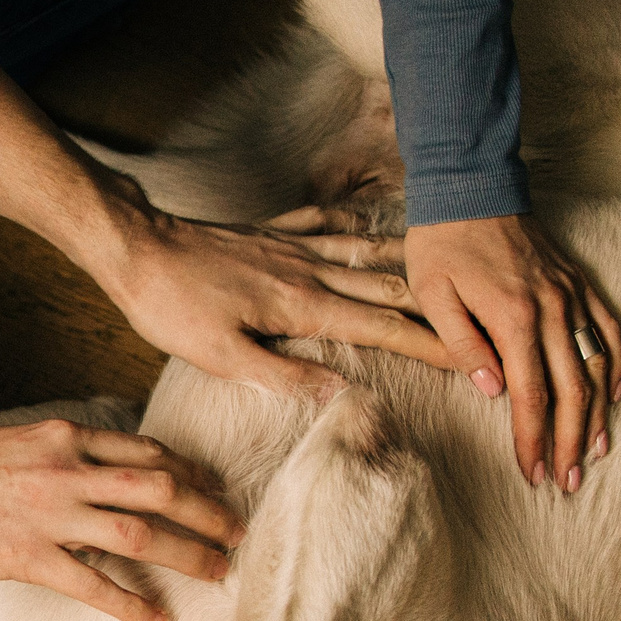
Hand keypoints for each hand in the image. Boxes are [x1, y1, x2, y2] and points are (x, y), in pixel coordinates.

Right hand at [0, 419, 243, 620]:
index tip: (213, 490)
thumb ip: (55, 459)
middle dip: (209, 512)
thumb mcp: (10, 443)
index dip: (191, 472)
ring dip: (189, 555)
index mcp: (63, 437)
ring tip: (218, 572)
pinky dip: (134, 604)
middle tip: (238, 534)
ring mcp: (49, 513)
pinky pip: (95, 583)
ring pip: (142, 533)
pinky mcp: (26, 555)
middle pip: (162, 486)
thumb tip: (87, 485)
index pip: (146, 450)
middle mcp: (67, 469)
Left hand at [72, 172, 453, 398]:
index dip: (433, 345)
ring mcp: (292, 247)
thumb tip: (342, 396)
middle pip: (390, 288)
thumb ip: (283, 376)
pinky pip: (326, 225)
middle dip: (441, 308)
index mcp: (303, 305)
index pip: (383, 328)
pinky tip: (370, 227)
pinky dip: (357, 227)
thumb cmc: (171, 307)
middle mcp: (309, 270)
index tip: (476, 360)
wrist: (136, 248)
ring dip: (411, 264)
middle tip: (483, 321)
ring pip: (368, 253)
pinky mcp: (271, 233)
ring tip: (450, 269)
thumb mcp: (221, 356)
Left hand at [404, 213, 620, 491]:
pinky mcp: (576, 283)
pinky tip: (616, 394)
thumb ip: (463, 346)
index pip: (529, 394)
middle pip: (570, 389)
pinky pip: (608, 328)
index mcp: (513, 317)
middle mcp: (552, 309)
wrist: (470, 186)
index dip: (533, 437)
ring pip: (595, 364)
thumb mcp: (434, 296)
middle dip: (571, 440)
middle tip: (567, 482)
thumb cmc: (441, 244)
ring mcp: (570, 295)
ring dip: (599, 412)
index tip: (534, 472)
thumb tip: (493, 391)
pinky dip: (616, 363)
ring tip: (597, 451)